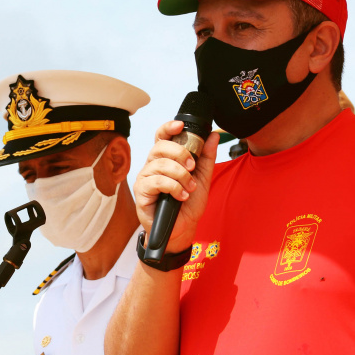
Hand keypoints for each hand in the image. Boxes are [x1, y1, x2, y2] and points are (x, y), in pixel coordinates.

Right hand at [134, 120, 219, 252]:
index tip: (181, 126)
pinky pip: (157, 181)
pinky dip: (173, 187)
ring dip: (180, 176)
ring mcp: (145, 177)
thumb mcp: (202, 179)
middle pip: (160, 146)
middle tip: (192, 168)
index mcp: (166, 159)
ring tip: (189, 188)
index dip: (169, 127)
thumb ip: (206, 157)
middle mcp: (152, 165)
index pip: (162, 136)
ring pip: (160, 164)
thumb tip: (212, 136)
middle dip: (180, 154)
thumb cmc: (188, 205)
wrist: (182, 229)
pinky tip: (180, 196)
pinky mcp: (141, 192)